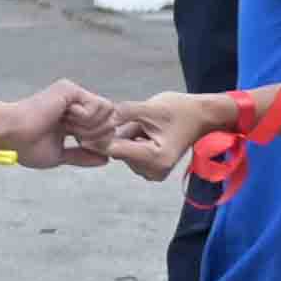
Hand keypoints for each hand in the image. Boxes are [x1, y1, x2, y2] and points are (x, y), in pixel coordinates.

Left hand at [83, 91, 220, 179]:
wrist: (201, 117)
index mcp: (156, 158)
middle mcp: (154, 171)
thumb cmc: (179, 109)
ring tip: (137, 123)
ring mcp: (153, 173)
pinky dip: (128, 140)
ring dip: (121, 136)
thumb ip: (122, 113)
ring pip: (121, 152)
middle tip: (110, 118)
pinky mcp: (151, 170)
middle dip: (110, 134)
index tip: (79, 127)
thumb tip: (96, 117)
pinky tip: (139, 129)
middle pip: (117, 152)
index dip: (96, 137)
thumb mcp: (149, 107)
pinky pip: (129, 154)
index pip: (115, 149)